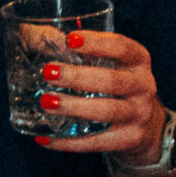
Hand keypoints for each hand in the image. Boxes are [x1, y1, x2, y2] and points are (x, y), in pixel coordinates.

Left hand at [25, 29, 167, 163]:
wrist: (146, 124)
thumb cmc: (115, 82)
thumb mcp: (108, 62)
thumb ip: (77, 50)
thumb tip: (29, 34)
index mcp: (138, 60)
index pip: (123, 47)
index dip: (97, 43)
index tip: (69, 40)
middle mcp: (144, 86)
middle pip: (113, 81)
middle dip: (78, 77)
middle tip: (48, 72)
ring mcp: (139, 114)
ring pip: (108, 110)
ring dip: (75, 106)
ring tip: (46, 102)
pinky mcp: (130, 139)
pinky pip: (98, 142)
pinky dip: (70, 142)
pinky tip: (46, 138)